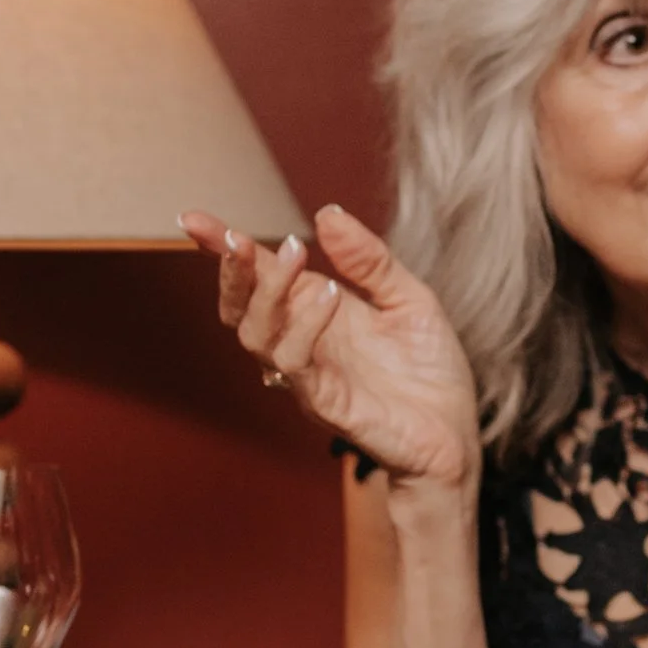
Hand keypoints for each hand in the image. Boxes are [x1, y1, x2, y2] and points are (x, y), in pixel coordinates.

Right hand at [184, 201, 480, 491]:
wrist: (454, 434)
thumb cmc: (429, 370)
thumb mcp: (409, 297)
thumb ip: (369, 260)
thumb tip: (328, 213)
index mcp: (315, 310)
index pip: (258, 276)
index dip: (224, 248)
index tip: (192, 218)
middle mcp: (301, 342)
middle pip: (240, 308)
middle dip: (231, 271)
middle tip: (238, 238)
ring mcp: (307, 375)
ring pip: (256, 335)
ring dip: (268, 290)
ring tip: (293, 250)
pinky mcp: (324, 402)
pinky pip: (294, 364)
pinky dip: (304, 325)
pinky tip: (329, 296)